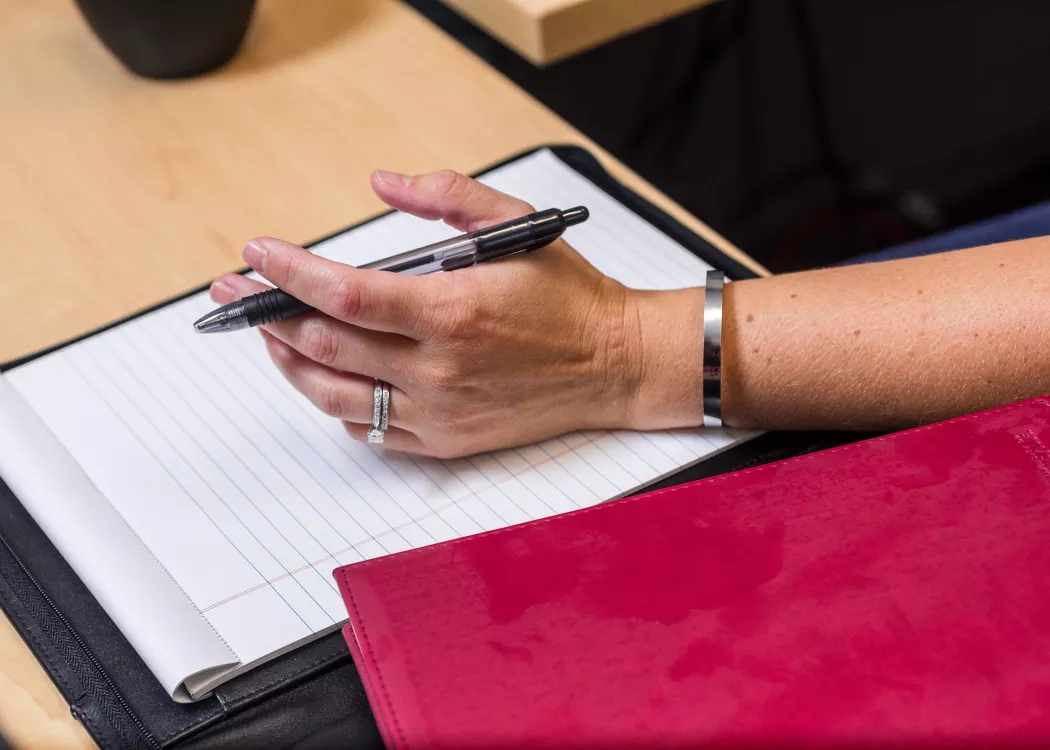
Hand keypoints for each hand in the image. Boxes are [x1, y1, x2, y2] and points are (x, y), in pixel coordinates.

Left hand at [211, 170, 704, 456]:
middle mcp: (439, 370)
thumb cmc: (568, 297)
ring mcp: (438, 412)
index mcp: (452, 312)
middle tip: (235, 293)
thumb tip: (382, 183)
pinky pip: (368, 429)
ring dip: (290, 363)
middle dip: (266, 315)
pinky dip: (336, 402)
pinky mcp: (445, 440)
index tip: (256, 255)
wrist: (615, 364)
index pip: (344, 293)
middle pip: (324, 346)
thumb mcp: (516, 224)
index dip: (289, 273)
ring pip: (334, 396)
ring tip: (269, 335)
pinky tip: (326, 376)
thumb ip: (446, 195)